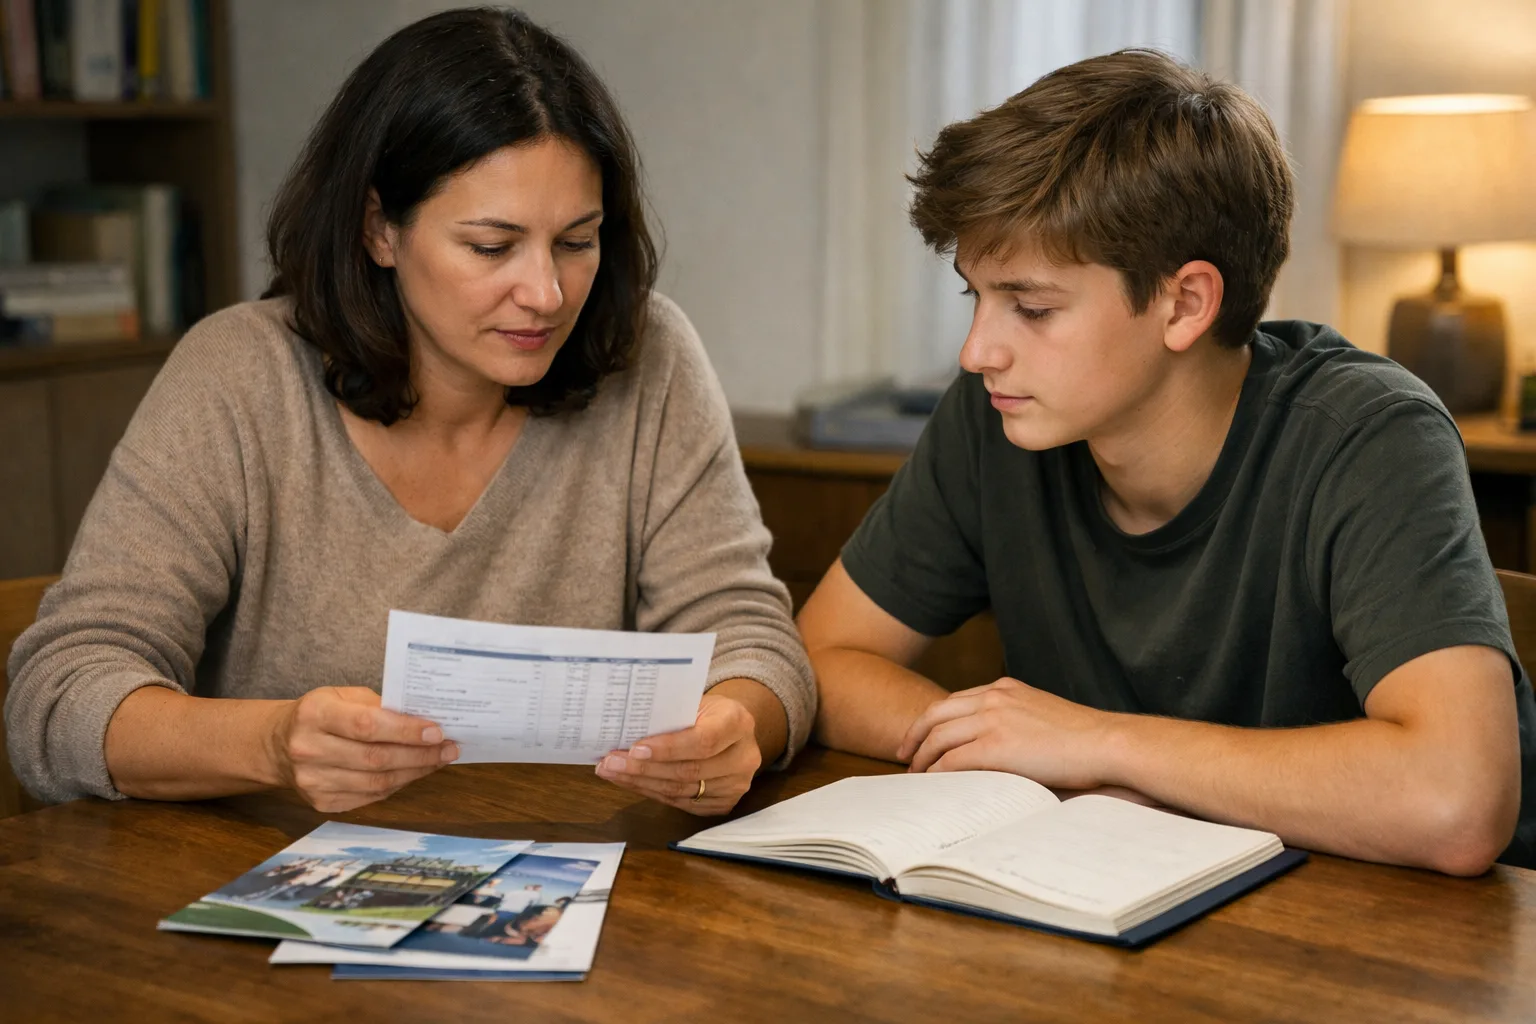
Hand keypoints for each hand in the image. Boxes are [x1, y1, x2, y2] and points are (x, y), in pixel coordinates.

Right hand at [264, 686, 457, 811]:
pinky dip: (398, 784)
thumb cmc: (320, 714)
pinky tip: (414, 772)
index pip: (367, 725)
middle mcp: (309, 749)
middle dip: (420, 755)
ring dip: (414, 772)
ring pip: (376, 783)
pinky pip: (370, 797)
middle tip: (449, 748)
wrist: (278, 745)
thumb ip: (379, 706)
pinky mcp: (321, 803)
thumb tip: (425, 720)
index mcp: (314, 714)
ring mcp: (312, 781)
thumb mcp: (342, 696)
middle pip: (375, 758)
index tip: (437, 731)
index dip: (406, 730)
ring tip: (438, 760)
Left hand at [595, 691, 761, 814]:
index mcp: (738, 722)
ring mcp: (737, 784)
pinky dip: (652, 793)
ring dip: (641, 783)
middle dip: (644, 768)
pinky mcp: (725, 803)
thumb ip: (670, 715)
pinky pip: (682, 803)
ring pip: (682, 790)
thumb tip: (625, 728)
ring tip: (612, 772)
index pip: (703, 741)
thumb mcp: (695, 701)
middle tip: (610, 762)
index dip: (668, 748)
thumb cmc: (706, 711)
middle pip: (689, 771)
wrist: (732, 729)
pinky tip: (630, 782)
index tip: (634, 749)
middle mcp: (744, 757)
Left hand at [897, 677, 1120, 788]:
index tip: (922, 737)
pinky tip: (933, 783)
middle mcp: (994, 697)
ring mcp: (992, 719)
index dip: (933, 720)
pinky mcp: (995, 745)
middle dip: (915, 735)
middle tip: (905, 754)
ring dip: (922, 757)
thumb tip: (997, 744)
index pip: (955, 701)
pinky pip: (952, 760)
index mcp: (1004, 688)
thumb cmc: (1083, 739)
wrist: (1106, 743)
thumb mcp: (1041, 715)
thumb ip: (1014, 721)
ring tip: (916, 774)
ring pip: (939, 737)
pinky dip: (937, 772)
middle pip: (937, 714)